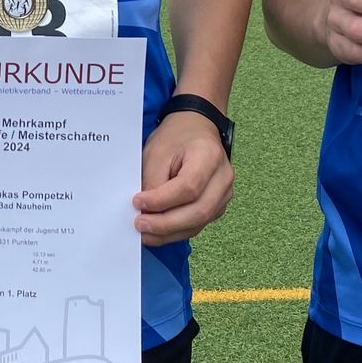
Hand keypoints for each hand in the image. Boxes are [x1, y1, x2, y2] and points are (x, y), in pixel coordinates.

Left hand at [132, 111, 234, 244]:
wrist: (196, 129)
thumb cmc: (176, 137)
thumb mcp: (158, 151)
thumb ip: (152, 181)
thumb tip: (144, 211)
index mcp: (209, 156)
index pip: (188, 187)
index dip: (162, 200)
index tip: (137, 202)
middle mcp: (223, 177)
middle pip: (198, 211)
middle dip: (166, 224)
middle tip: (140, 225)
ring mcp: (224, 194)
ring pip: (199, 222)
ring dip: (169, 232)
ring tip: (145, 233)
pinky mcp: (218, 205)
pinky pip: (199, 224)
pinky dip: (177, 231)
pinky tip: (158, 232)